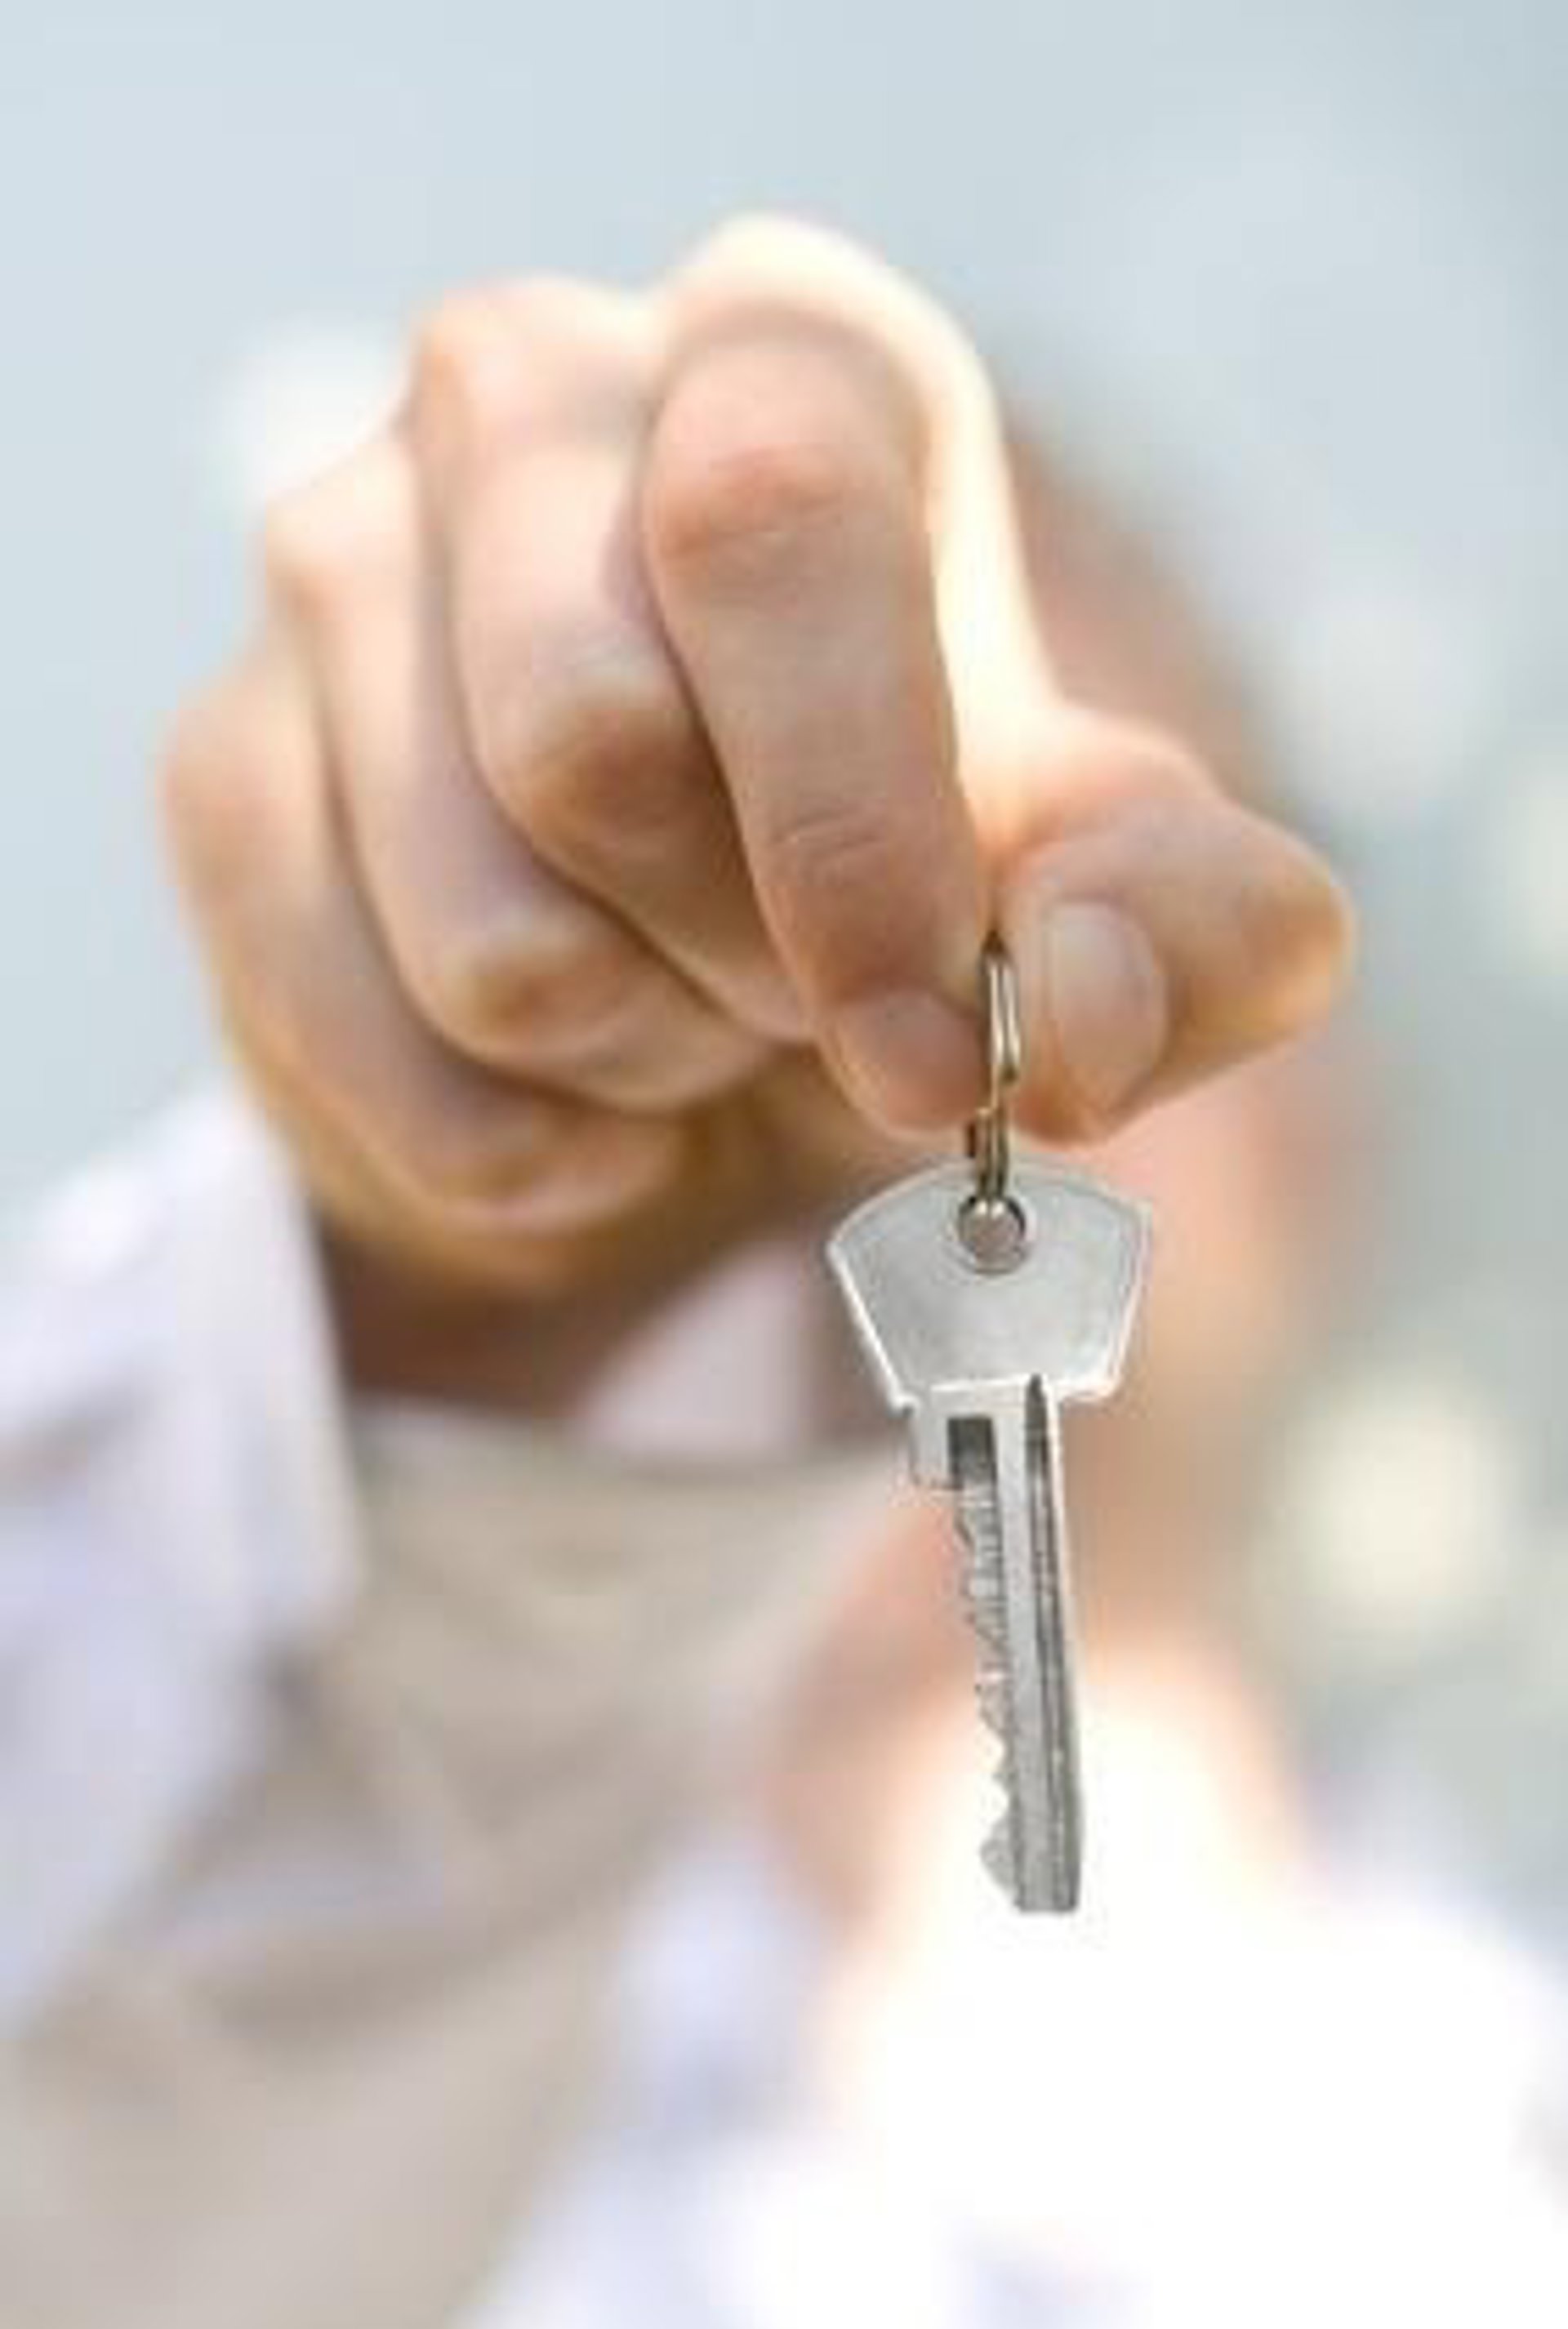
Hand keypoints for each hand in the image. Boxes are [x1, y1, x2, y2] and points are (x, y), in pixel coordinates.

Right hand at [162, 217, 1351, 1316]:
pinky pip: (369, 1044)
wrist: (673, 996)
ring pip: (486, 932)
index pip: (773, 520)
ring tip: (677, 1016)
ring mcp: (337, 568)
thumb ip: (1184, 936)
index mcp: (781, 355)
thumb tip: (1079, 1021)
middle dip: (740, 965)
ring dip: (636, 1057)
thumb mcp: (1094, 907)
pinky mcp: (223, 763)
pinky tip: (570, 1087)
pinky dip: (517, 1144)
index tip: (930, 1045)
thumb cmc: (891, 890)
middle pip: (594, 742)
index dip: (860, 824)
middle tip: (792, 996)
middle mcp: (528, 395)